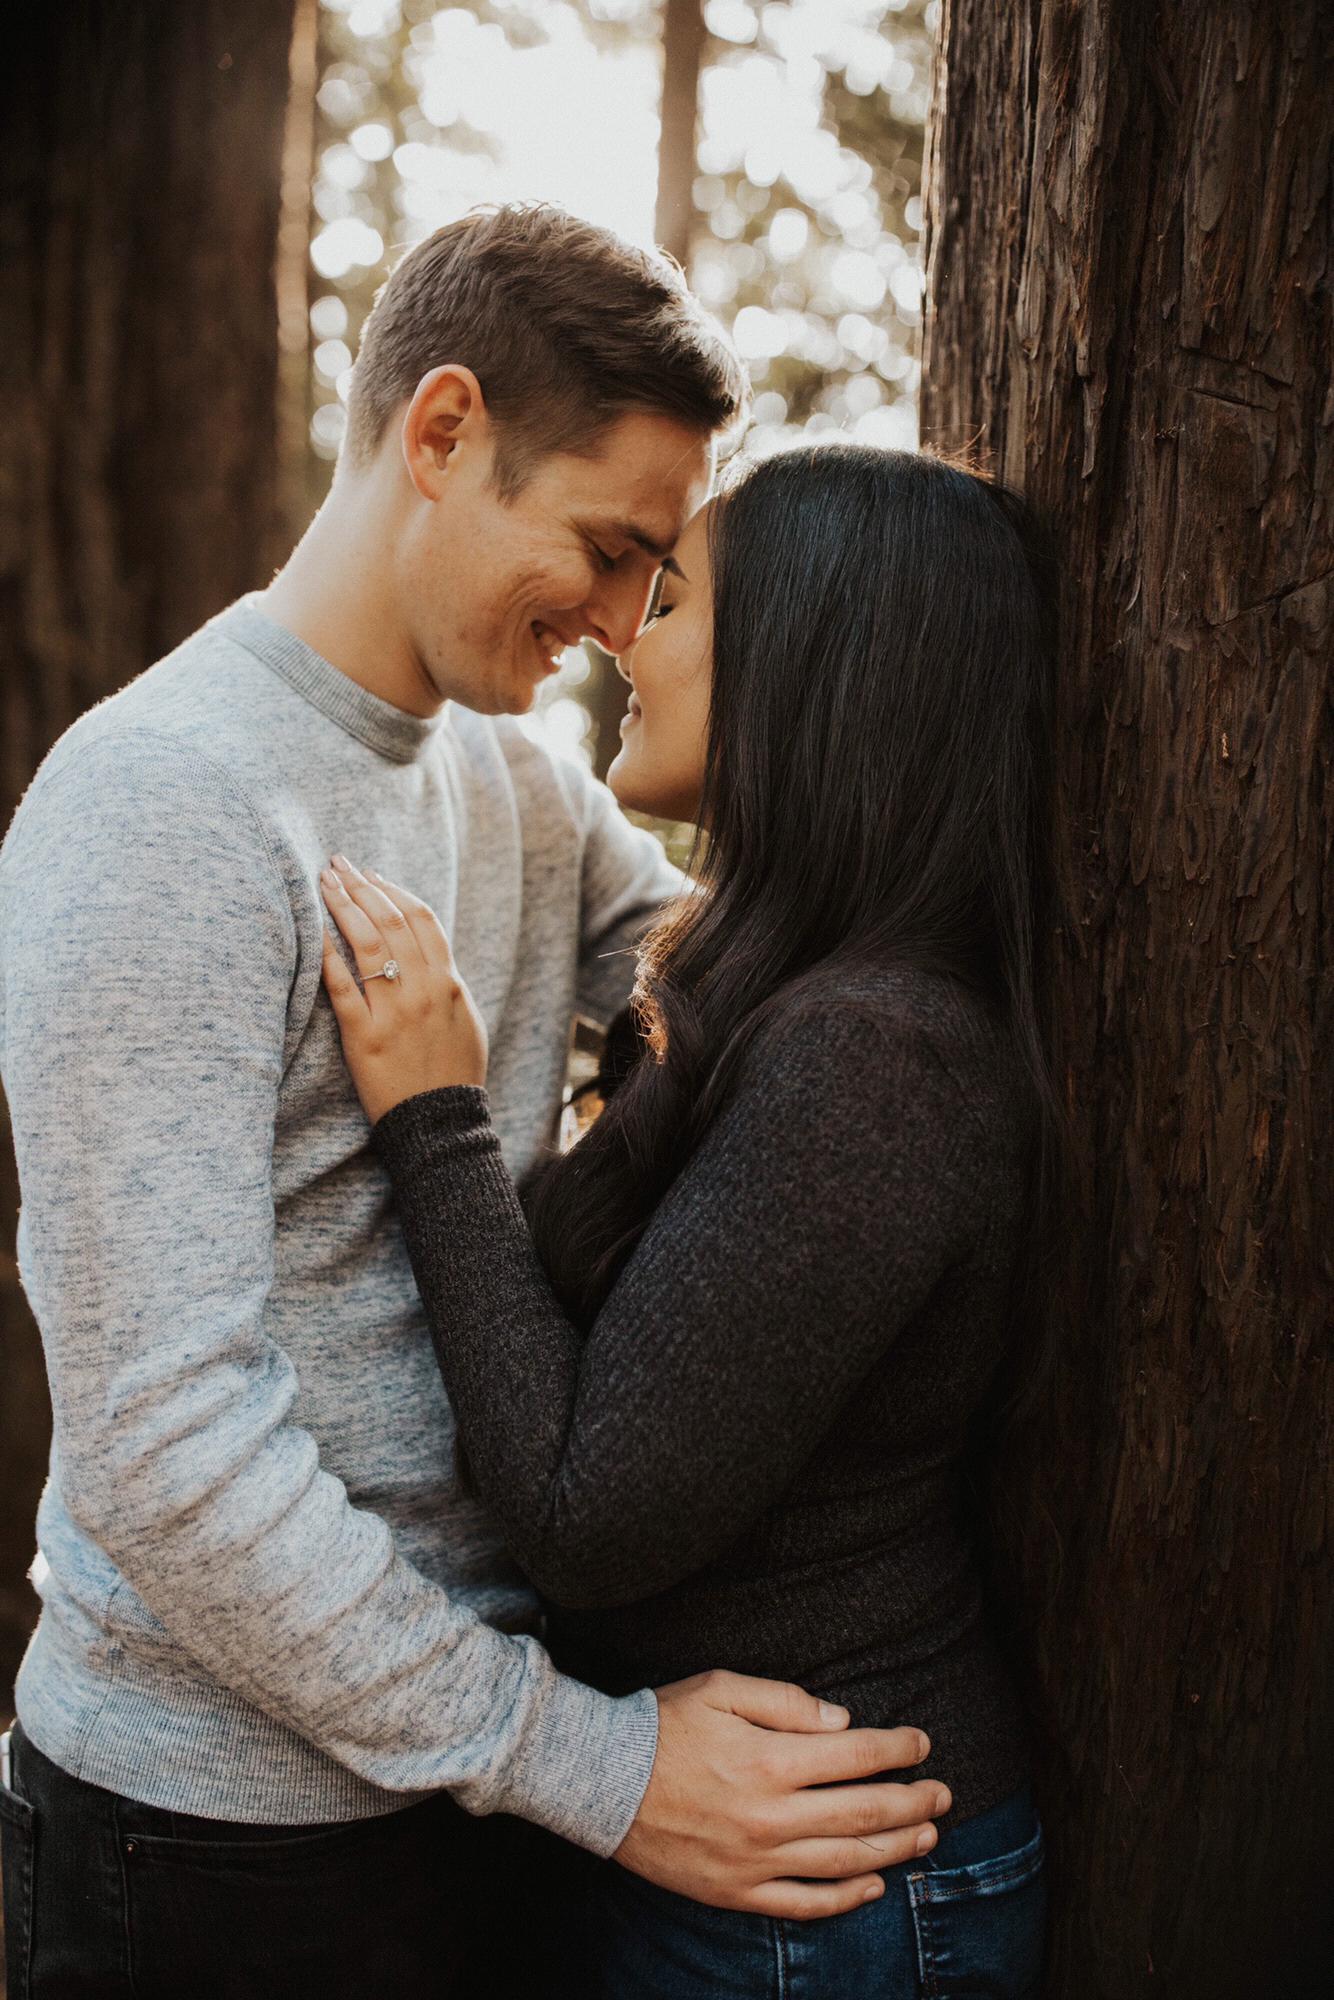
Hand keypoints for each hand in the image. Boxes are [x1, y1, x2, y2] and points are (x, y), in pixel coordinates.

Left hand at [319, 856, 487, 1122]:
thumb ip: (446, 982)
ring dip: (342, 905)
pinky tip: (313, 931)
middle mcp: (423, 989)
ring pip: (366, 943)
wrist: (440, 1124)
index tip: (371, 874)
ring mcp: (394, 1012)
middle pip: (390, 920)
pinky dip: (327, 954)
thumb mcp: (464, 1019)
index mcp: (449, 982)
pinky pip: (341, 987)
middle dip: (361, 885)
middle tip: (337, 864)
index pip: (421, 918)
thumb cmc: (453, 1074)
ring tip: (323, 882)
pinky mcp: (365, 1036)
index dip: (393, 890)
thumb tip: (426, 952)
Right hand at [615, 1671, 950, 1918]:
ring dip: (895, 1850)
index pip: (856, 1756)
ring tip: (926, 1837)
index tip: (923, 1744)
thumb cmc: (663, 1725)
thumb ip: (786, 1703)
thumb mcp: (722, 1688)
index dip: (898, 1750)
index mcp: (770, 1760)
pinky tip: (873, 1885)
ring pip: (844, 1862)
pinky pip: (804, 1905)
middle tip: (943, 1794)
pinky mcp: (737, 1892)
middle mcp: (771, 1815)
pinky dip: (845, 1898)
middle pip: (863, 1813)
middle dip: (912, 1803)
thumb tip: (843, 1722)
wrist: (602, 1781)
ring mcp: (756, 1861)